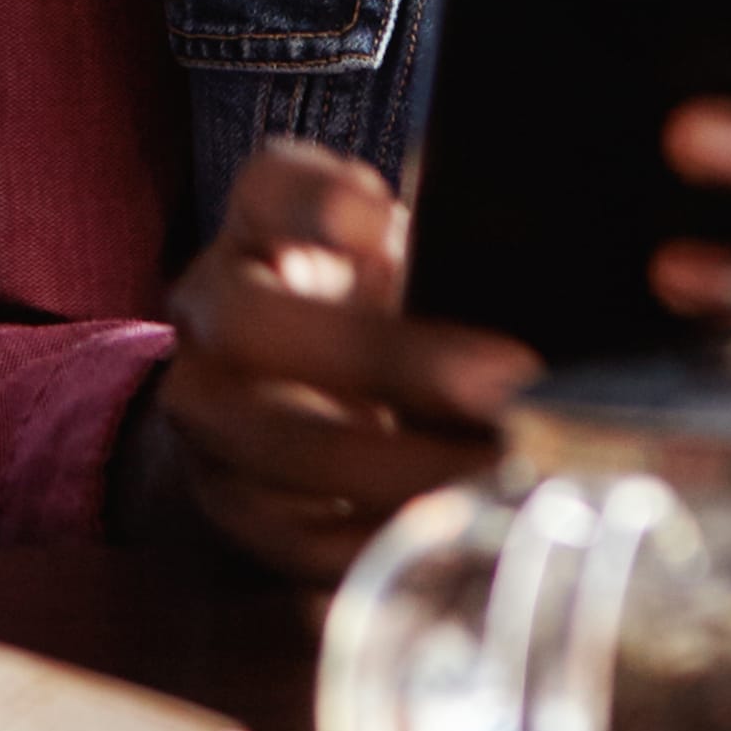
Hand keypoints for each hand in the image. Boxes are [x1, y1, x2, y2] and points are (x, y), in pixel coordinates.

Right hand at [150, 137, 539, 581]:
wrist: (317, 396)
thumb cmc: (389, 303)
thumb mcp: (415, 245)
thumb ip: (449, 220)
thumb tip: (523, 244)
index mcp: (255, 226)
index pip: (266, 189)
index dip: (317, 203)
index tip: (383, 219)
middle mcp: (208, 315)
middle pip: (261, 329)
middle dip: (388, 360)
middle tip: (508, 384)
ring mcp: (207, 419)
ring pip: (281, 448)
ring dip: (402, 469)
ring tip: (509, 471)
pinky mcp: (238, 513)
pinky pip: (302, 541)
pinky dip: (390, 541)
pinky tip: (470, 532)